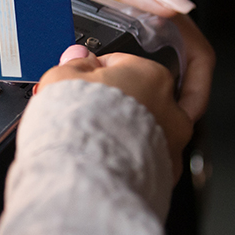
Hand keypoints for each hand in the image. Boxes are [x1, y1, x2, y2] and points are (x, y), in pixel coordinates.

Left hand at [0, 0, 214, 119]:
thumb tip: (180, 7)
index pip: (189, 48)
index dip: (195, 89)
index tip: (184, 122)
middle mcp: (122, 12)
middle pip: (147, 69)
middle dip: (142, 105)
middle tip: (123, 134)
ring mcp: (91, 18)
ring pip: (103, 67)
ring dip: (96, 92)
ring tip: (79, 119)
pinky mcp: (58, 18)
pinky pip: (63, 55)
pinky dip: (57, 73)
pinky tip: (39, 88)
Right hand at [40, 45, 192, 178]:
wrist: (84, 176)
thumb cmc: (77, 126)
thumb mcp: (62, 78)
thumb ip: (74, 64)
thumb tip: (78, 58)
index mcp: (151, 76)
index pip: (122, 63)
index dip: (96, 72)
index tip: (81, 82)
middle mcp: (171, 110)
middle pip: (142, 97)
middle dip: (117, 102)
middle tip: (88, 109)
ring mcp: (172, 146)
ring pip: (150, 132)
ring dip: (127, 133)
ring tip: (94, 141)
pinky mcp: (165, 176)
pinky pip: (148, 163)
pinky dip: (131, 162)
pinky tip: (106, 163)